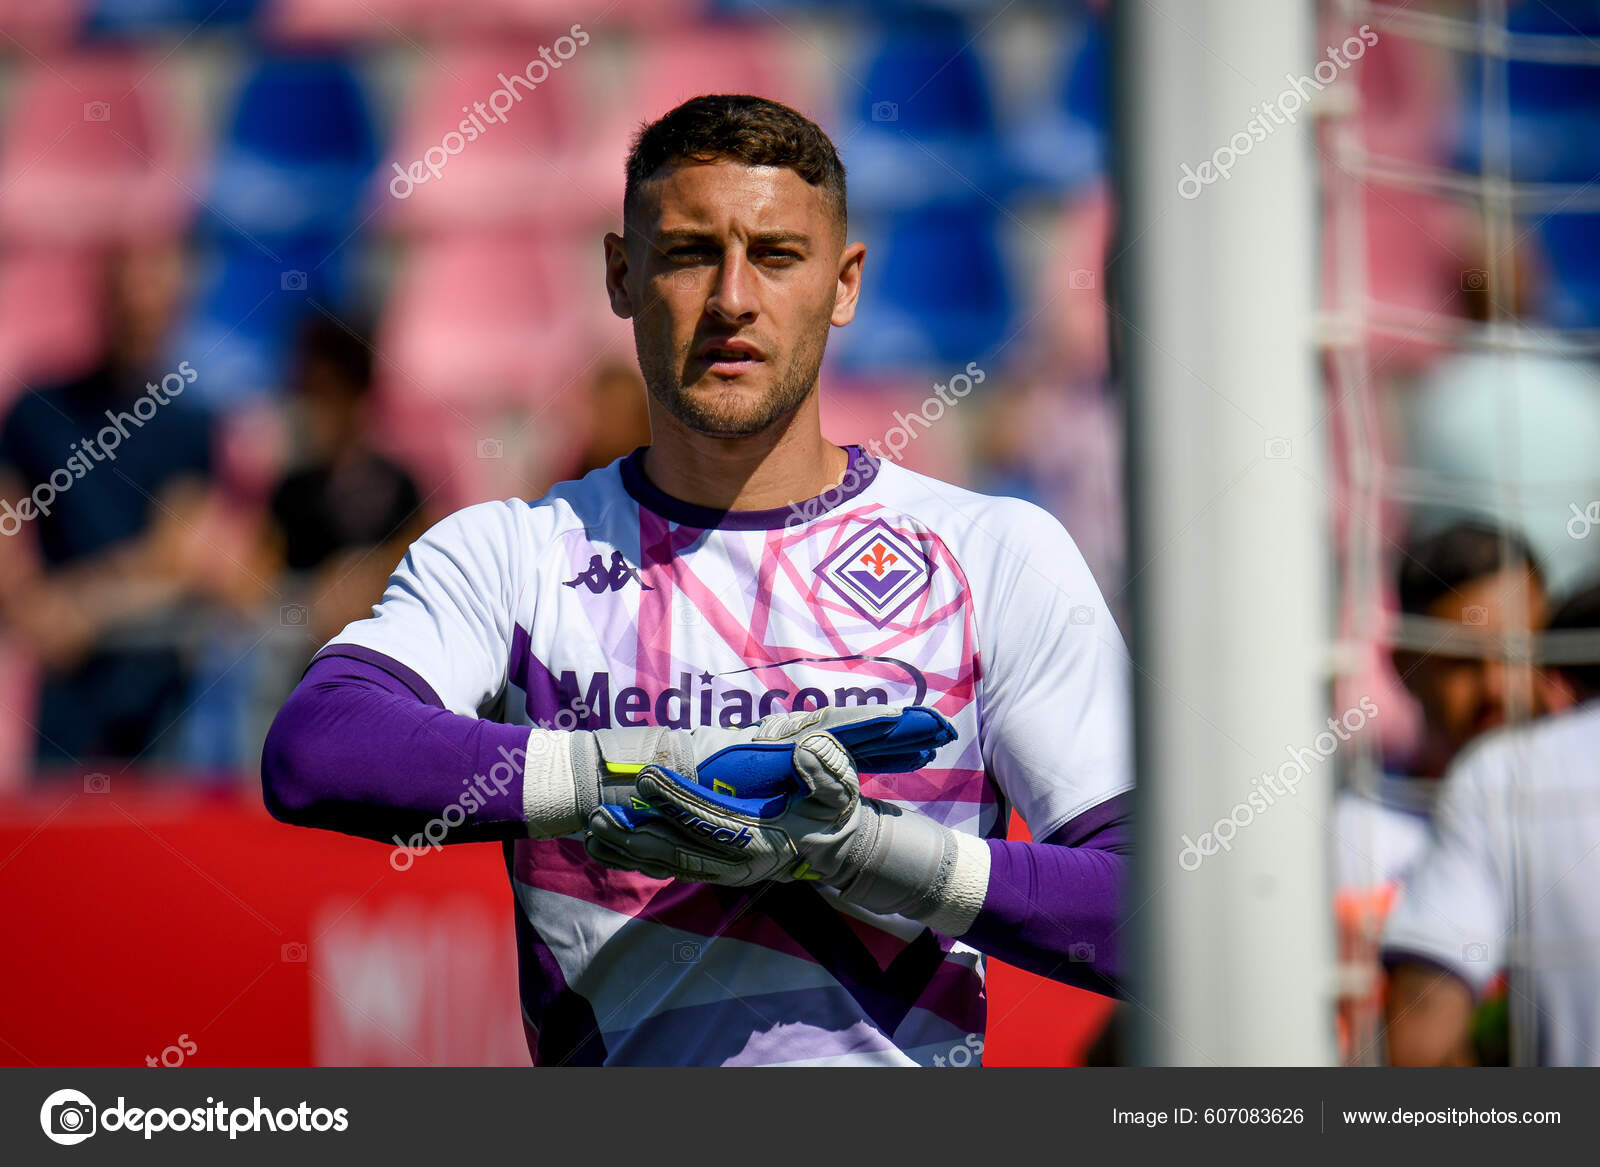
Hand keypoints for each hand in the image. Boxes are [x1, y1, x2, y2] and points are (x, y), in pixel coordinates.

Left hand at [584, 711, 990, 935]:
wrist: (834, 844)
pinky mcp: (709, 865)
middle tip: (602, 812)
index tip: (649, 775)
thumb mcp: (843, 786)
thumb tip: (804, 753)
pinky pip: (665, 865)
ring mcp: (721, 868)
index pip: (716, 821)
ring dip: (627, 848)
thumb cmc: (834, 808)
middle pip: (681, 851)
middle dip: (640, 833)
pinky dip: (631, 857)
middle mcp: (739, 862)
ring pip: (667, 864)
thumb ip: (826, 770)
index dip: (680, 800)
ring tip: (592, 828)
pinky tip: (599, 844)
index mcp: (766, 840)